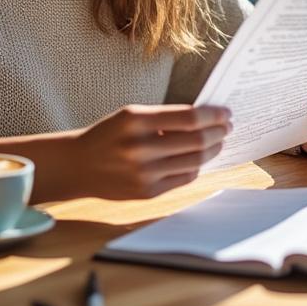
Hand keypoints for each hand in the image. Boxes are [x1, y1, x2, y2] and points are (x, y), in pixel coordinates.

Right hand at [69, 104, 231, 199]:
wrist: (78, 165)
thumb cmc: (109, 135)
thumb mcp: (131, 116)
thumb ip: (165, 117)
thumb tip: (206, 118)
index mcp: (136, 121)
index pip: (189, 118)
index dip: (213, 116)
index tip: (225, 113)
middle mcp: (140, 148)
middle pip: (196, 141)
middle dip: (218, 133)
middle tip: (227, 127)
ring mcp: (144, 173)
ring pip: (194, 161)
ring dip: (212, 150)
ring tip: (218, 142)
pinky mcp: (147, 192)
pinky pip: (184, 178)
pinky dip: (196, 167)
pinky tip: (199, 159)